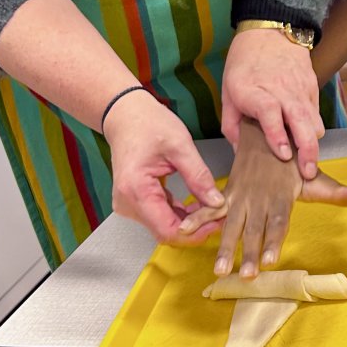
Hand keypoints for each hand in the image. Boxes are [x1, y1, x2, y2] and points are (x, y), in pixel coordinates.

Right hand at [103, 89, 225, 245]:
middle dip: (196, 227)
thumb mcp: (180, 145)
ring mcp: (129, 204)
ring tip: (213, 207)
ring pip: (164, 225)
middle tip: (221, 213)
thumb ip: (199, 176)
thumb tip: (217, 202)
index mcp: (136, 190)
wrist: (125, 114)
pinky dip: (180, 213)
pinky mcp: (134, 201)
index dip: (196, 232)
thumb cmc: (148, 123)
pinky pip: (160, 215)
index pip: (168, 230)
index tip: (219, 221)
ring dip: (190, 221)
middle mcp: (127, 203)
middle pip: (166, 231)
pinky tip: (197, 204)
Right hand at [179, 118, 346, 277]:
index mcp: (281, 196)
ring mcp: (241, 197)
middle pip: (253, 229)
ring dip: (224, 246)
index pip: (278, 222)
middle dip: (248, 253)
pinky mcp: (227, 194)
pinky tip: (183, 234)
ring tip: (219, 269)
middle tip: (245, 276)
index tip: (270, 260)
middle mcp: (259, 199)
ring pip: (231, 224)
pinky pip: (210, 208)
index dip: (273, 240)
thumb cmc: (292, 163)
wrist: (265, 131)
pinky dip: (196, 219)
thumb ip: (337, 192)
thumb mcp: (315, 176)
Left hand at [222, 28, 324, 178]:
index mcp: (253, 90)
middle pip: (300, 120)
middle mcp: (280, 89)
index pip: (270, 112)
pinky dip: (313, 129)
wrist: (270, 32)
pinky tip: (307, 139)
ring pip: (313, 120)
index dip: (277, 134)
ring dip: (312, 143)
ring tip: (308, 162)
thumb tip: (240, 153)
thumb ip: (232, 125)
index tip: (283, 154)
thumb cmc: (244, 64)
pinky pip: (316, 114)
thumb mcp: (228, 92)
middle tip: (307, 171)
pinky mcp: (312, 87)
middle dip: (307, 149)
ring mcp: (299, 88)